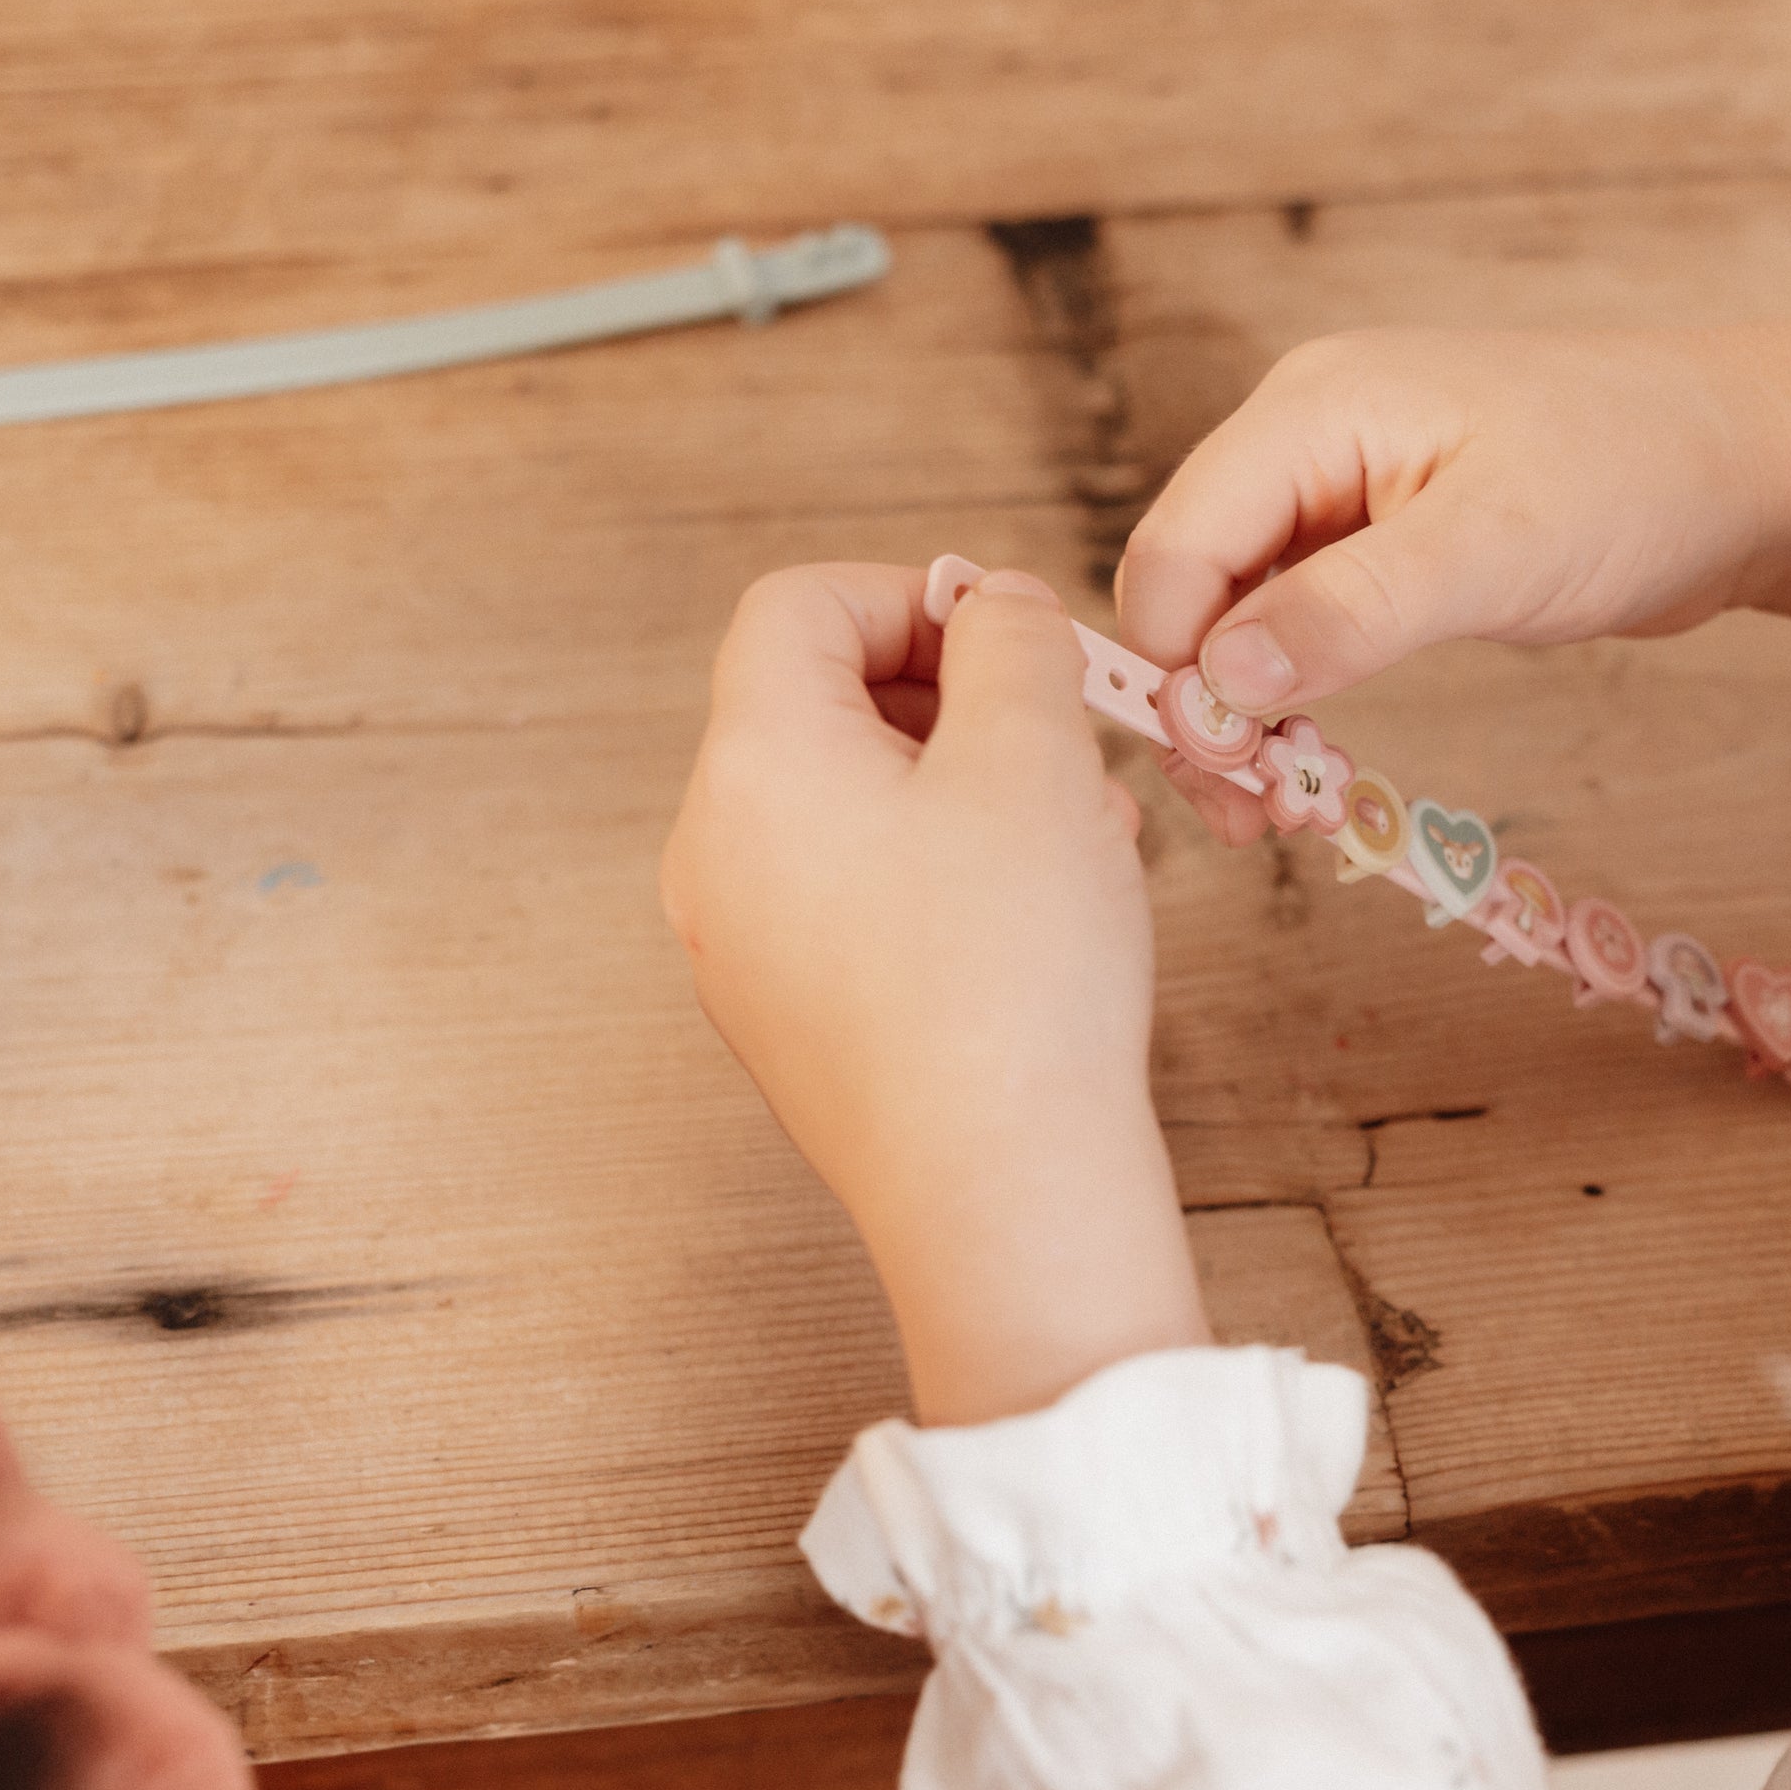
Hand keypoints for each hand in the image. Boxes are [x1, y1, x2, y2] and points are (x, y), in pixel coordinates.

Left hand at [666, 564, 1208, 1425]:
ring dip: (961, 792)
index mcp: (751, 765)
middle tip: (1060, 741)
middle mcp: (715, 854)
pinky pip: (853, 905)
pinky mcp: (787, 1026)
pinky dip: (939, 879)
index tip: (1012, 641)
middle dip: (951, 702)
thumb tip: (994, 610)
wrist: (1000, 1193)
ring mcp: (739, 951)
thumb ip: (1012, 644)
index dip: (912, 596)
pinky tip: (1038, 923)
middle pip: (816, 709)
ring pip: (848, 812)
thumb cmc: (1015, 974)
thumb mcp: (1035, 756)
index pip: (797, 607)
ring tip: (1075, 838)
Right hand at [1116, 317, 1790, 840]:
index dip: (1174, 662)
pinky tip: (1315, 761)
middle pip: (1186, 586)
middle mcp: (1303, 442)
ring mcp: (1338, 493)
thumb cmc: (1637, 476)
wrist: (1745, 465)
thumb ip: (1350, 609)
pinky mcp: (1378, 543)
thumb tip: (1221, 680)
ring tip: (1283, 807)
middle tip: (1254, 816)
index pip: (1175, 547)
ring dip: (1241, 713)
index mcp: (1310, 411)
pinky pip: (1293, 624)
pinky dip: (1291, 696)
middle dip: (1201, 702)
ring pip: (1232, 616)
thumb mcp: (1494, 548)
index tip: (1232, 764)